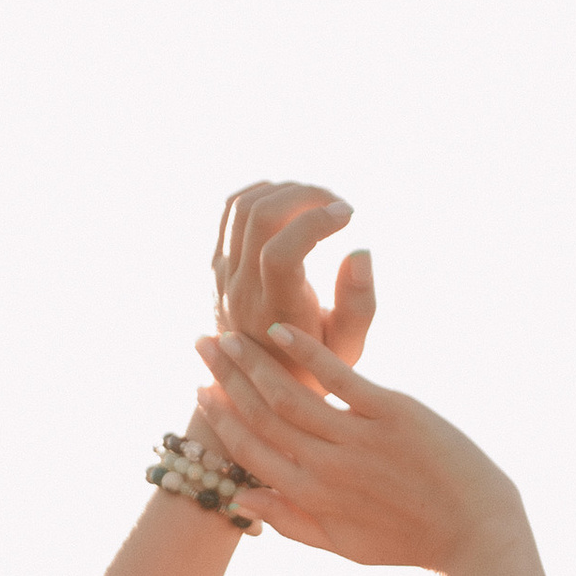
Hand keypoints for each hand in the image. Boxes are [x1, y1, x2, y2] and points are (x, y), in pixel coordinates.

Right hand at [191, 322, 523, 573]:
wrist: (474, 531)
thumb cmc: (409, 540)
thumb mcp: (342, 544)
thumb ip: (289, 522)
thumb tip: (239, 499)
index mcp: (310, 497)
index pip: (250, 450)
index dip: (220, 419)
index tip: (200, 390)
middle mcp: (325, 467)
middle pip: (260, 415)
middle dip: (225, 379)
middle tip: (202, 347)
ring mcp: (356, 438)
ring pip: (288, 393)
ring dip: (252, 362)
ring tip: (229, 337)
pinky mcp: (390, 413)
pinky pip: (336, 377)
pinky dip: (304, 351)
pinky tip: (278, 331)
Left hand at [210, 184, 375, 384]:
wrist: (252, 384)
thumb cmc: (310, 366)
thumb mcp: (346, 349)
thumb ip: (358, 306)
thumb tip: (359, 253)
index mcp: (275, 313)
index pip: (280, 253)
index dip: (314, 223)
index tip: (349, 215)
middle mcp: (241, 290)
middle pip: (259, 217)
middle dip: (305, 196)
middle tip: (339, 207)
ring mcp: (223, 273)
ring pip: (243, 206)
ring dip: (286, 191)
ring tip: (320, 204)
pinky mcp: (216, 263)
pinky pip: (230, 210)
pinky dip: (262, 193)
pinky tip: (292, 203)